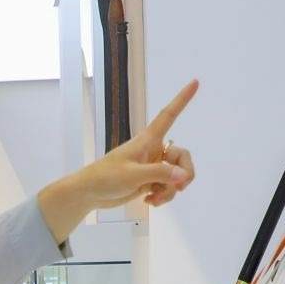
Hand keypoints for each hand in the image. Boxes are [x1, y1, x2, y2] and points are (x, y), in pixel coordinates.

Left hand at [36, 80, 198, 241]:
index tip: (195, 82)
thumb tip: (184, 176)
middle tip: (180, 188)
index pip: (168, 115)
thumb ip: (160, 174)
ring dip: (170, 189)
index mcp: (147, 140)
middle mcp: (153, 151)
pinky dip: (163, 195)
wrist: (89, 194)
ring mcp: (151, 166)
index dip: (182, 99)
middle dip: (184, 173)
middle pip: (182, 157)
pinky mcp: (148, 181)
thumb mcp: (133, 175)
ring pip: (175, 175)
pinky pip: (167, 187)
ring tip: (155, 198)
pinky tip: (150, 201)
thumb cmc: (106, 177)